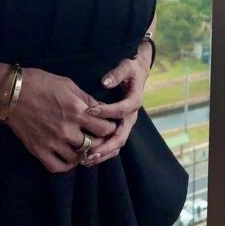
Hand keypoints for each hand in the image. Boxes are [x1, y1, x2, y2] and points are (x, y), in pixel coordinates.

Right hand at [4, 67, 117, 172]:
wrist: (12, 92)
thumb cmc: (41, 83)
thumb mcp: (68, 84)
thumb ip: (86, 98)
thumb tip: (101, 108)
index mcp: (77, 111)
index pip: (104, 128)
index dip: (110, 128)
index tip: (108, 126)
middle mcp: (67, 129)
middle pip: (94, 145)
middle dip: (100, 142)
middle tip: (98, 139)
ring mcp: (53, 142)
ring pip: (77, 158)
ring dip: (83, 154)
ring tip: (84, 147)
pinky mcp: (39, 150)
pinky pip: (57, 166)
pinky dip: (66, 165)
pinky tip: (68, 158)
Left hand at [81, 47, 151, 165]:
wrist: (138, 74)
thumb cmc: (130, 69)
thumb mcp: (126, 66)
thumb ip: (116, 74)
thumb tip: (105, 82)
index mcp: (134, 101)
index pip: (121, 110)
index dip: (106, 111)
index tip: (89, 111)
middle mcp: (131, 116)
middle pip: (121, 136)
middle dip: (106, 146)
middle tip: (90, 152)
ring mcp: (126, 124)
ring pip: (117, 144)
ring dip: (103, 153)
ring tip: (87, 159)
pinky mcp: (120, 127)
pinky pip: (113, 143)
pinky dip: (103, 152)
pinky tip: (88, 157)